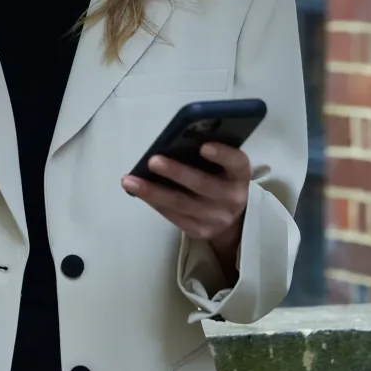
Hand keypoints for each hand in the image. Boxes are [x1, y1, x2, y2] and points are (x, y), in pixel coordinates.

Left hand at [121, 143, 250, 277]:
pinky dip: (154, 202)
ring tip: (130, 180)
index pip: (237, 163)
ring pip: (182, 204)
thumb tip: (174, 138)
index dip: (222, 155)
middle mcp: (233, 198)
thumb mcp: (222, 163)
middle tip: (152, 160)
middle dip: (176, 173)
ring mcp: (217, 218)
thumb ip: (207, 151)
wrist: (229, 213)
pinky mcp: (200, 231)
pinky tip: (137, 191)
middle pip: (203, 186)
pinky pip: (173, 217)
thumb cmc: (219, 175)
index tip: (204, 146)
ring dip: (153, 191)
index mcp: (240, 174)